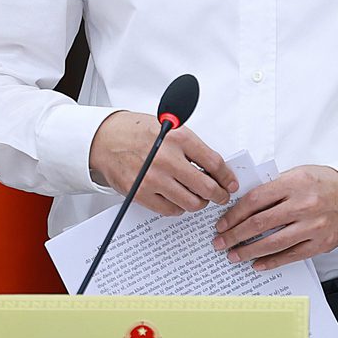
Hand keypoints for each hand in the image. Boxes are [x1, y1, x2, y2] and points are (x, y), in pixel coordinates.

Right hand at [89, 111, 237, 215]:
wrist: (106, 139)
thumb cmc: (138, 132)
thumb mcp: (170, 127)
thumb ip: (191, 147)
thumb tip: (215, 168)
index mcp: (178, 138)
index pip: (214, 162)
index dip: (227, 177)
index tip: (230, 183)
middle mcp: (167, 159)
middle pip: (206, 187)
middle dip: (218, 195)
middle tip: (220, 196)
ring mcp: (153, 178)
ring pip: (190, 202)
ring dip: (199, 203)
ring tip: (198, 198)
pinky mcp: (141, 194)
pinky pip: (170, 210)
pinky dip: (179, 208)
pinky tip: (178, 200)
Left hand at [211, 165, 337, 270]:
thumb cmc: (322, 182)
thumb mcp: (296, 174)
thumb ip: (272, 188)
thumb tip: (241, 205)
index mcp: (294, 183)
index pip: (255, 200)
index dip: (234, 214)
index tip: (222, 224)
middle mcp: (304, 204)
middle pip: (260, 223)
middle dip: (235, 235)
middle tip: (220, 243)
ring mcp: (313, 226)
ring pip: (274, 242)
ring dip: (249, 251)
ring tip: (234, 255)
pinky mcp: (321, 243)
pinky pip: (291, 255)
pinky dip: (272, 261)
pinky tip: (257, 264)